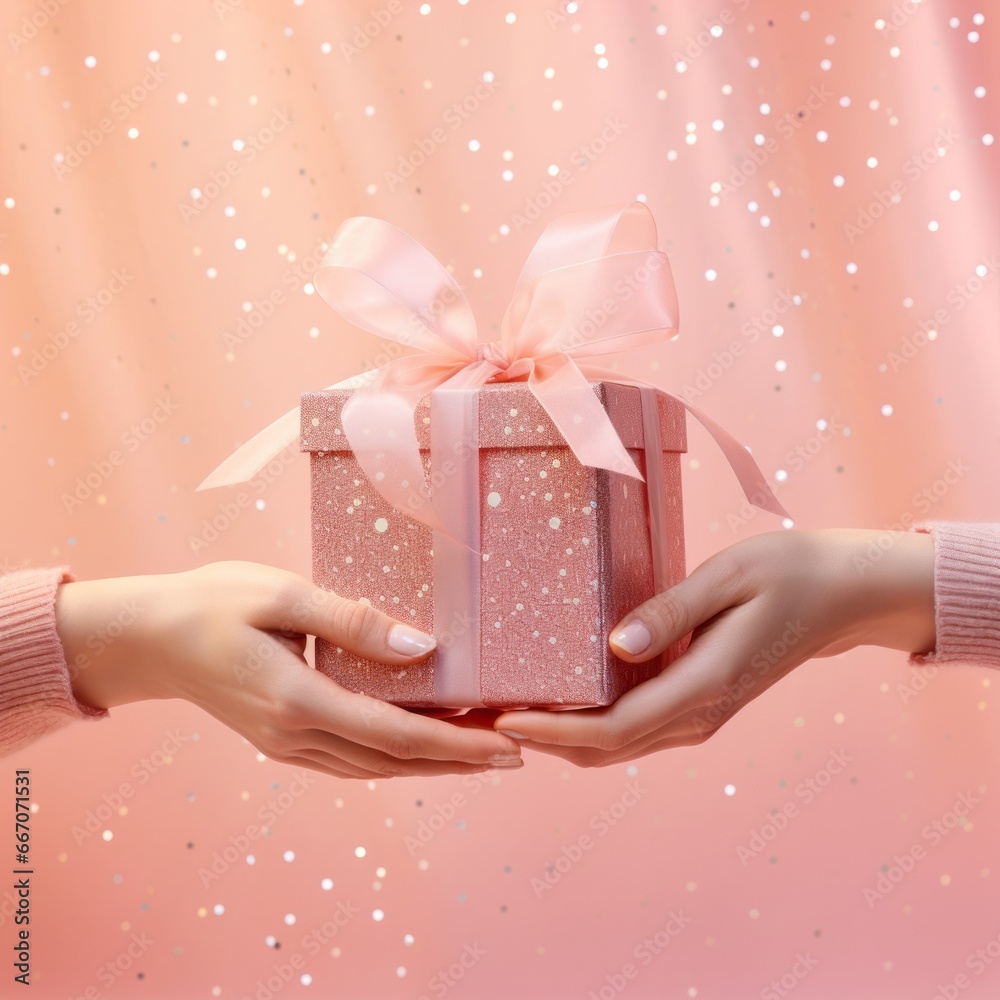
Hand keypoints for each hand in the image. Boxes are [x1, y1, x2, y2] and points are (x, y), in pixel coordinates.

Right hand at [56, 561, 522, 778]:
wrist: (150, 637)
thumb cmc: (214, 603)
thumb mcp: (283, 595)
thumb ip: (355, 622)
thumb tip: (425, 647)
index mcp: (298, 700)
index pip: (395, 733)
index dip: (456, 743)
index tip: (505, 744)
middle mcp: (294, 736)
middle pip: (393, 761)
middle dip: (457, 761)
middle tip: (514, 754)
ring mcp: (286, 747)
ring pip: (373, 769)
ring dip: (429, 764)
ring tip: (480, 754)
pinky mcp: (281, 742)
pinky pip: (350, 762)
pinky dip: (393, 759)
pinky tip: (418, 749)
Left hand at [493, 529, 935, 766]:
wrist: (841, 596)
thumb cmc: (787, 573)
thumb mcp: (729, 577)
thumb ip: (671, 612)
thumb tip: (614, 646)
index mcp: (703, 686)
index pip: (612, 730)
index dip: (553, 731)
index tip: (502, 716)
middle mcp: (698, 715)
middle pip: (605, 751)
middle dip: (543, 742)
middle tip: (482, 720)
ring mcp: (699, 717)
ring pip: (617, 747)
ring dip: (562, 739)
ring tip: (508, 713)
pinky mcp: (698, 705)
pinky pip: (634, 729)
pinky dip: (590, 727)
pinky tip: (560, 701)